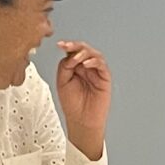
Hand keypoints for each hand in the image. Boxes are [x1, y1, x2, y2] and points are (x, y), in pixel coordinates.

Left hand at [54, 41, 111, 158]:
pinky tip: (86, 64)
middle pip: (84, 49)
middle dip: (76, 46)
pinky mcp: (104, 78)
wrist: (81, 120)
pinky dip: (94, 62)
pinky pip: (102, 65)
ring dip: (84, 53)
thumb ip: (65, 67)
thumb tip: (70, 55)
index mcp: (75, 67)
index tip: (60, 44)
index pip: (73, 51)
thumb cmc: (73, 104)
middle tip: (67, 46)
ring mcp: (96, 72)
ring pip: (94, 54)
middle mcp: (86, 67)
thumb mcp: (62, 82)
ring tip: (76, 58)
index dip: (67, 46)